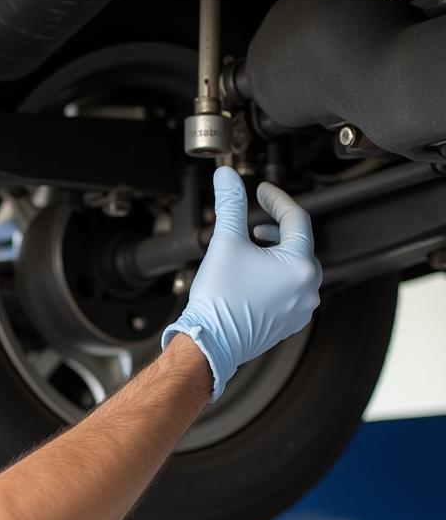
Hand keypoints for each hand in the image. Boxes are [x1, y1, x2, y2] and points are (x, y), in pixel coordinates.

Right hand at [161, 166, 321, 401]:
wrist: (210, 342)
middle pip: (298, 244)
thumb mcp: (225, 242)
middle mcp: (309, 288)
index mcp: (299, 265)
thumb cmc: (219, 298)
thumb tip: (226, 176)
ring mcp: (301, 308)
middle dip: (276, 228)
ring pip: (294, 267)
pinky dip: (275, 276)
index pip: (296, 219)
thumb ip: (230, 205)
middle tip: (254, 220)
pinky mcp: (290, 322)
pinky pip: (289, 289)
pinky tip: (253, 275)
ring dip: (275, 252)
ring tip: (251, 248)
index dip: (277, 199)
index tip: (261, 191)